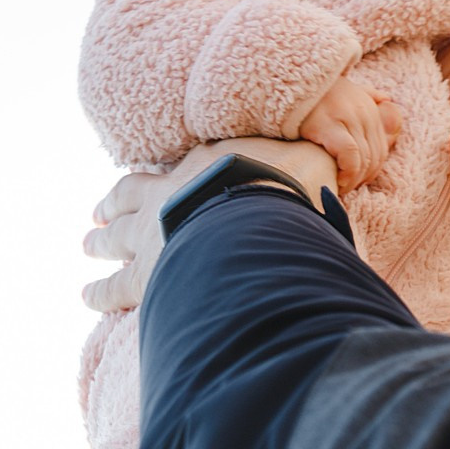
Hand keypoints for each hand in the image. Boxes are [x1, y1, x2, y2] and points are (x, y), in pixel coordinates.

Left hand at [82, 137, 338, 312]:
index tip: (149, 181)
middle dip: (115, 207)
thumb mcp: (308, 165)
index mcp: (206, 165)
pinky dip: (98, 292)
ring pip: (116, 237)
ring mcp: (154, 233)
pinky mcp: (147, 273)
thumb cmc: (290, 190)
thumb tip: (363, 151)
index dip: (168, 175)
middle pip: (132, 198)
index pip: (179, 169)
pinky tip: (86, 297)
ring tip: (87, 244)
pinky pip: (115, 287)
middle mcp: (170, 193)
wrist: (259, 215)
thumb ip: (317, 167)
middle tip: (97, 215)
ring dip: (100, 241)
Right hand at [295, 78, 401, 190]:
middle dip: (361, 179)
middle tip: (344, 188)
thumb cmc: (312, 90)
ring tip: (339, 188)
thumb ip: (368, 94)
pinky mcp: (328, 125)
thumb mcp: (346, 88)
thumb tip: (387, 100)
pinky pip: (350, 156)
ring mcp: (347, 117)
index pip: (381, 149)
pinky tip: (337, 181)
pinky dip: (348, 173)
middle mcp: (363, 111)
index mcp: (369, 107)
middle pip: (375, 157)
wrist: (284, 78)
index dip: (370, 171)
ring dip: (353, 181)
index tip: (353, 181)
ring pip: (364, 160)